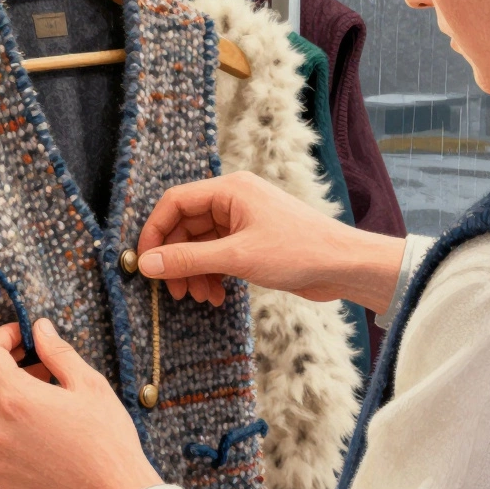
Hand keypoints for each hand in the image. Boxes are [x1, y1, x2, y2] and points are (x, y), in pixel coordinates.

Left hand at [0, 319, 162, 488]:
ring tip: (36, 397)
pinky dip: (0, 425)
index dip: (2, 337)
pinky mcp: (0, 476)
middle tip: (35, 367)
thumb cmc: (107, 437)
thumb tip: (39, 327)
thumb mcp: (89, 384)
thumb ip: (57, 351)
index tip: (23, 337)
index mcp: (16, 398)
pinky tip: (33, 427)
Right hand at [136, 171, 405, 313]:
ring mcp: (242, 221)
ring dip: (194, 272)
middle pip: (185, 227)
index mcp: (229, 190)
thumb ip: (188, 259)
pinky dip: (212, 275)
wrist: (345, 266)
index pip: (175, 203)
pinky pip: (217, 255)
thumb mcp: (236, 257)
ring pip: (200, 245)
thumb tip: (146, 264)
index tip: (144, 263)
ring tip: (200, 298)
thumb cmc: (299, 251)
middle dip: (176, 260)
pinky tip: (217, 296)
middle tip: (173, 291)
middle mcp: (233, 200)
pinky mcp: (251, 241)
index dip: (154, 232)